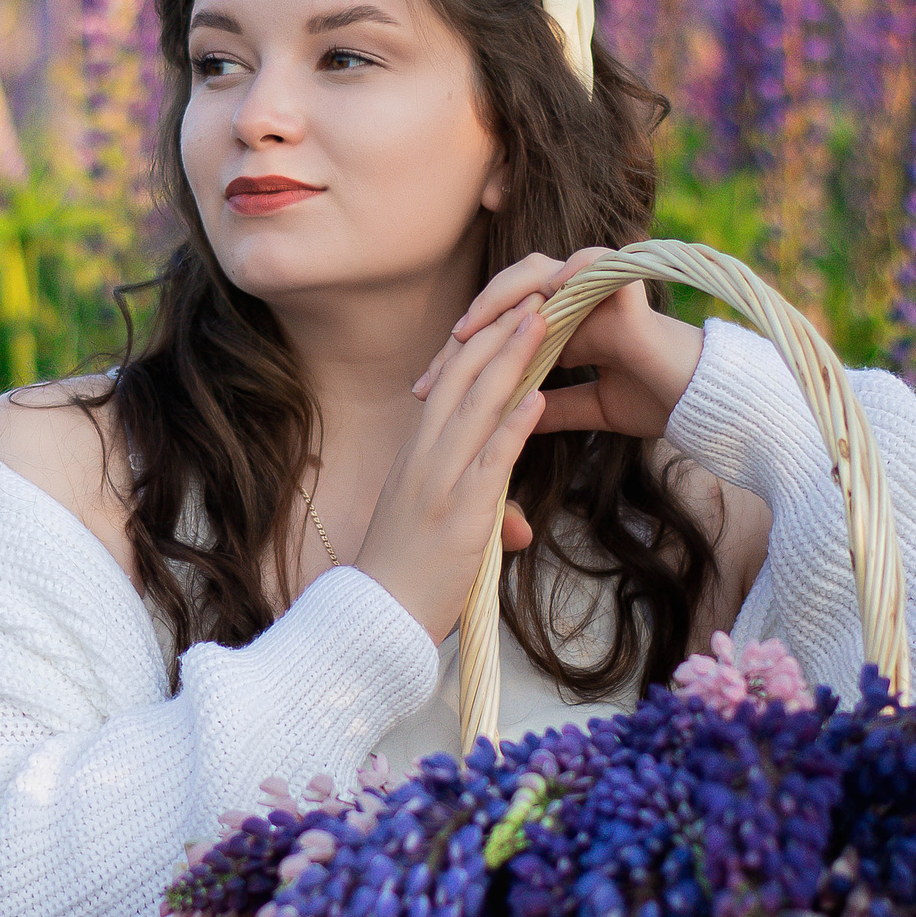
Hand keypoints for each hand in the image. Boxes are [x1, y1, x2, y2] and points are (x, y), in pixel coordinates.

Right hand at [353, 296, 550, 643]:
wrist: (375, 622)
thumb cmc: (405, 581)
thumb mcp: (439, 533)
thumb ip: (479, 515)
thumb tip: (517, 527)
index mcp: (416, 455)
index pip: (448, 385)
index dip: (480, 344)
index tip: (508, 313)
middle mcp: (423, 458)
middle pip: (462, 379)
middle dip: (499, 332)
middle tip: (532, 294)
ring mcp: (439, 483)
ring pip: (476, 406)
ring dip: (512, 360)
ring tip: (540, 320)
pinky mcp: (459, 515)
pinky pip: (490, 461)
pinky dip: (514, 426)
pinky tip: (538, 397)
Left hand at [412, 250, 704, 441]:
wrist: (707, 404)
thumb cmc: (656, 402)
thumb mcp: (589, 408)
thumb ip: (549, 405)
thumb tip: (504, 416)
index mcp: (564, 326)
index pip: (498, 329)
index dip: (459, 356)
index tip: (423, 391)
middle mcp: (576, 301)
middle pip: (507, 297)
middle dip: (466, 328)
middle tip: (434, 364)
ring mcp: (601, 288)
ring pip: (537, 270)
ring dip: (500, 295)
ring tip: (471, 328)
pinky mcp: (628, 286)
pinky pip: (594, 263)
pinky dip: (567, 272)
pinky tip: (538, 301)